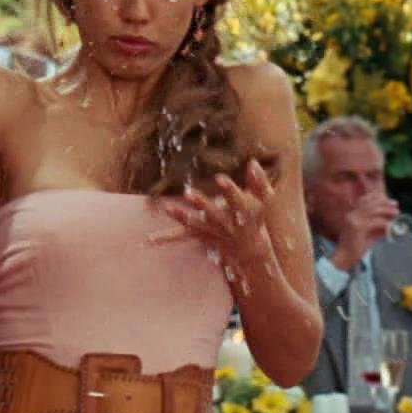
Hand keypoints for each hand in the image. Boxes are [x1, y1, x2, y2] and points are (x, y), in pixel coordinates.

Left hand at [155, 161, 278, 270]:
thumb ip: (260, 182)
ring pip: (194, 223)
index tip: (220, 178)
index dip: (228, 189)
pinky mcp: (199, 235)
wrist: (249, 250)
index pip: (235, 198)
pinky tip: (147, 240)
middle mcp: (223, 222)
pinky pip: (181, 236)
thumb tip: (253, 162)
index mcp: (240, 211)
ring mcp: (210, 230)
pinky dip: (165, 238)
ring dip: (181, 216)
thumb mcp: (264, 200)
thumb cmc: (256, 219)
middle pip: (211, 212)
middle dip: (201, 203)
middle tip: (189, 193)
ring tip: (168, 208)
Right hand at [333, 192, 399, 267]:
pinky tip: (391, 225)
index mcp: (352, 214)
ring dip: (386, 210)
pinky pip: (374, 222)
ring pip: (373, 210)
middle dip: (384, 202)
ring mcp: (354, 220)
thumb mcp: (369, 235)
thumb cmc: (356, 248)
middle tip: (395, 204)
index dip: (377, 197)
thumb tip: (391, 223)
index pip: (364, 199)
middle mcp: (352, 215)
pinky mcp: (357, 228)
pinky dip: (385, 223)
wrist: (345, 258)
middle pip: (370, 203)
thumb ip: (378, 228)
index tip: (388, 199)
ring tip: (396, 213)